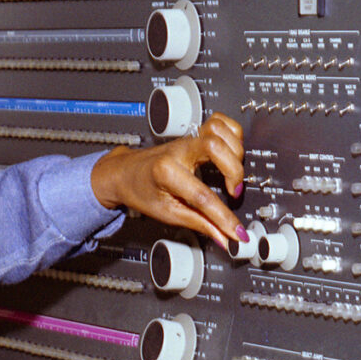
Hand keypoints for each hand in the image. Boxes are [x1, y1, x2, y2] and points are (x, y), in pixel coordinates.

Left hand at [89, 113, 245, 250]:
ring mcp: (186, 140)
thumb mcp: (167, 213)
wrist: (124, 173)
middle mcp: (178, 151)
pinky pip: (219, 122)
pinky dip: (232, 134)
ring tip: (233, 173)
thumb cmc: (140, 191)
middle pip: (215, 148)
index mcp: (166, 173)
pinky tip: (232, 152)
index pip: (203, 196)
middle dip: (234, 172)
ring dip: (235, 151)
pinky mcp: (193, 134)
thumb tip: (223, 237)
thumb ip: (199, 224)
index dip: (224, 217)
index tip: (236, 231)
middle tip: (234, 192)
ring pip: (219, 130)